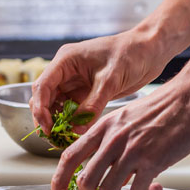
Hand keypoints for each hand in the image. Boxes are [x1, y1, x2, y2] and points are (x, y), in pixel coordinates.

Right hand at [30, 28, 172, 134]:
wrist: (149, 51)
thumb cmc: (130, 54)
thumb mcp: (110, 80)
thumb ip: (93, 104)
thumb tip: (77, 128)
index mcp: (66, 60)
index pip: (43, 86)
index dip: (40, 108)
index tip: (47, 127)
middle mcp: (66, 71)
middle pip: (44, 97)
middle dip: (45, 117)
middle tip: (53, 137)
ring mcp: (75, 82)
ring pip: (56, 105)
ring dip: (58, 121)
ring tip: (63, 138)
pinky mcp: (85, 92)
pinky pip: (71, 109)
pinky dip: (71, 121)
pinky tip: (75, 132)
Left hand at [51, 76, 189, 189]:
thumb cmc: (162, 108)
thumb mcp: (126, 119)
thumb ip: (113, 141)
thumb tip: (108, 169)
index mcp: (102, 127)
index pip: (69, 156)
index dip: (58, 181)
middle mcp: (112, 139)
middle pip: (84, 181)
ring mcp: (131, 150)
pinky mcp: (153, 160)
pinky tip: (155, 188)